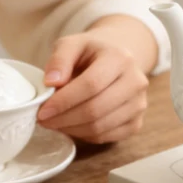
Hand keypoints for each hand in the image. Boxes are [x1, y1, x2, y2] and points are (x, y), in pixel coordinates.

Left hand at [36, 22, 151, 143]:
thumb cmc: (90, 54)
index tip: (42, 110)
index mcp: (120, 58)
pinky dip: (83, 135)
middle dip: (64, 119)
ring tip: (53, 122)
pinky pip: (105, 137)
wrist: (116, 61)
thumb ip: (59, 59)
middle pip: (95, 109)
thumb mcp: (72, 45)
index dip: (64, 100)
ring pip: (100, 127)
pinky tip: (70, 125)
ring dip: (71, 129)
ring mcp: (139, 105)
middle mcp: (135, 82)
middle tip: (43, 120)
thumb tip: (51, 82)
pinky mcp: (136, 123)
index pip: (91, 84)